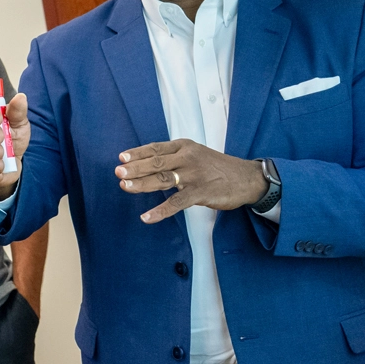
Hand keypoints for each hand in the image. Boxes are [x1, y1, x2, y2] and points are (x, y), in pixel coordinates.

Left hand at [115, 140, 267, 223]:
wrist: (246, 178)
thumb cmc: (217, 167)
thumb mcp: (195, 154)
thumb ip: (174, 158)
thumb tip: (147, 165)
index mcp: (184, 147)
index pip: (156, 148)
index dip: (138, 153)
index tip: (121, 157)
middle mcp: (187, 158)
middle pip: (156, 163)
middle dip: (135, 168)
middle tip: (118, 172)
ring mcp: (193, 175)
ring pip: (162, 179)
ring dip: (142, 184)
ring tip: (124, 187)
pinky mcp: (200, 192)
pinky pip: (176, 203)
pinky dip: (160, 211)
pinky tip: (147, 217)